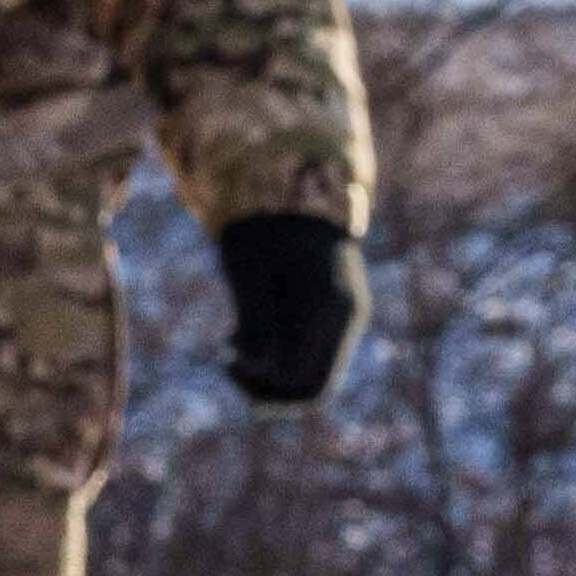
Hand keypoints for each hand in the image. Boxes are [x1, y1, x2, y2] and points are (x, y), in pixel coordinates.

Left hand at [215, 210, 365, 413]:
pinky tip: (246, 334)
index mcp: (330, 308)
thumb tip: (253, 364)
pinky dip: (279, 355)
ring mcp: (345, 316)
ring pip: (312, 374)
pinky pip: (312, 353)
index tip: (229, 362)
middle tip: (228, 366)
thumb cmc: (264, 225)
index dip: (264, 388)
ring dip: (270, 374)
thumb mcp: (249, 268)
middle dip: (268, 389)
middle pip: (312, 387)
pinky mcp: (334, 313)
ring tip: (233, 345)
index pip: (305, 384)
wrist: (295, 186)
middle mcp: (347, 317)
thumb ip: (254, 318)